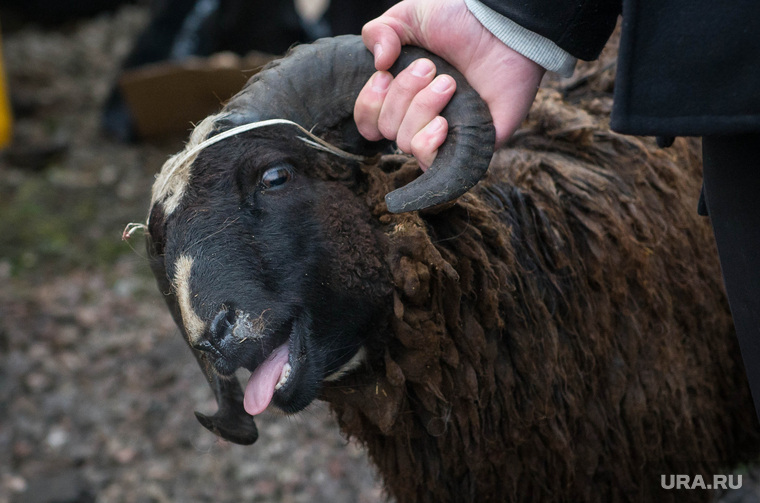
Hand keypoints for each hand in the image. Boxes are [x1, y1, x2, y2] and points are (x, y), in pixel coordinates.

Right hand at [353, 0, 544, 169]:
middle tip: (430, 68)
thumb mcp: (408, 16)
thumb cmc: (460, 20)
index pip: (370, 122)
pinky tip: (442, 124)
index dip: (369, 105)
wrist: (502, 26)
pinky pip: (434, 164)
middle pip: (388, 130)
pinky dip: (429, 145)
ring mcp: (446, 134)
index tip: (384, 76)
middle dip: (403, 95)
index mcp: (403, 95)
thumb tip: (378, 64)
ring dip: (421, 109)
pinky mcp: (469, 146)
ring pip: (408, 145)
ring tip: (448, 84)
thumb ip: (380, 33)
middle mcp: (421, 118)